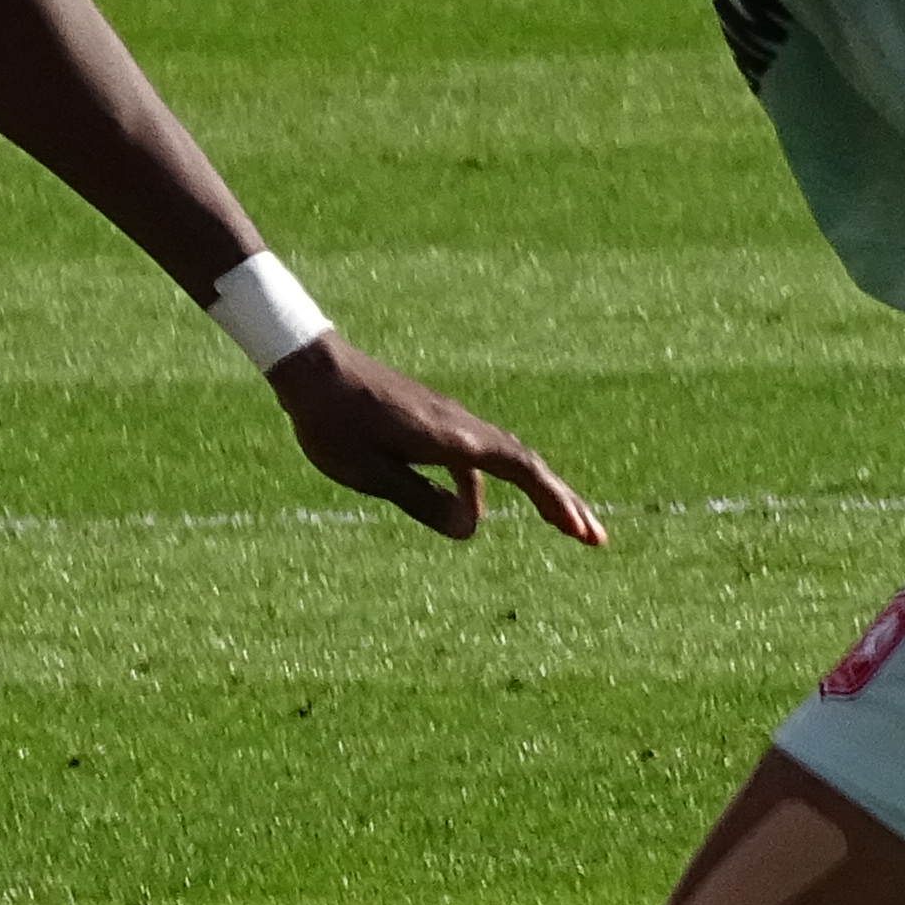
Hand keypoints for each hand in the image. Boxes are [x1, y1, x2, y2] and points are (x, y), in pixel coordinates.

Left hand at [270, 336, 607, 545]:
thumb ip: (422, 501)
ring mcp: (448, 420)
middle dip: (561, 502)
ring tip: (556, 524)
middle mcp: (460, 424)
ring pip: (504, 459)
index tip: (580, 530)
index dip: (554, 501)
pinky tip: (472, 510)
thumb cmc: (334, 424)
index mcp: (452, 437)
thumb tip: (469, 528)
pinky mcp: (432, 420)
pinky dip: (488, 483)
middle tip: (593, 537)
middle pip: (525, 465)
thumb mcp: (372, 475)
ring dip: (533, 492)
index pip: (521, 470)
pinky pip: (475, 455)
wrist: (311, 368)